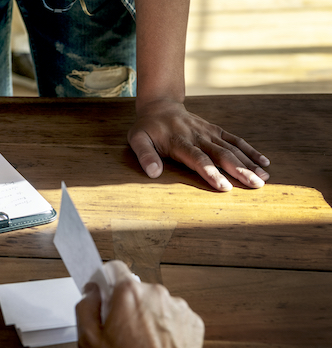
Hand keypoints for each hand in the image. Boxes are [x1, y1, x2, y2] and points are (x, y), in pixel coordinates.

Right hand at [76, 260, 204, 347]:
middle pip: (135, 288)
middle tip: (122, 330)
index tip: (104, 292)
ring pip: (155, 302)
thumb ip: (85, 308)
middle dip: (127, 304)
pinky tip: (159, 345)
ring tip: (143, 342)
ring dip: (148, 315)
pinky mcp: (193, 320)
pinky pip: (173, 315)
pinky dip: (166, 326)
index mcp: (129, 293)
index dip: (106, 281)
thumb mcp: (89, 342)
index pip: (114, 268)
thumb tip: (91, 292)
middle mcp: (156, 293)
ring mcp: (178, 306)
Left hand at [128, 99, 269, 191]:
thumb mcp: (137, 140)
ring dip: (249, 163)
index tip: (224, 186)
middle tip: (255, 185)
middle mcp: (197, 136)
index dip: (210, 172)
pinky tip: (264, 163)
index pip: (197, 159)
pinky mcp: (215, 130)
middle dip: (239, 170)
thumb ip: (145, 156)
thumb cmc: (147, 128)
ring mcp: (209, 132)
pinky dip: (250, 151)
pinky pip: (235, 140)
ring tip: (264, 178)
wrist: (160, 106)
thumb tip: (153, 174)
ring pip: (232, 148)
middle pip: (221, 155)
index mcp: (179, 142)